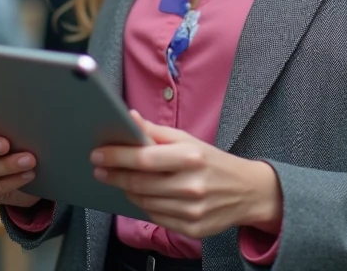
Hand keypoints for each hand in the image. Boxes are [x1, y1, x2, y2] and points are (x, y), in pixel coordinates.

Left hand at [91, 111, 281, 239]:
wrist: (249, 192)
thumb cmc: (212, 162)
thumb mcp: (189, 141)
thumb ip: (156, 131)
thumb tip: (130, 118)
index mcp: (191, 157)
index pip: (143, 158)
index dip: (116, 157)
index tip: (98, 154)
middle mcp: (192, 185)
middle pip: (140, 183)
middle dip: (114, 175)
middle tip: (100, 168)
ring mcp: (192, 210)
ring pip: (144, 202)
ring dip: (128, 190)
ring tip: (121, 180)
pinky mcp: (192, 229)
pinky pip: (156, 217)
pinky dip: (144, 205)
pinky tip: (143, 195)